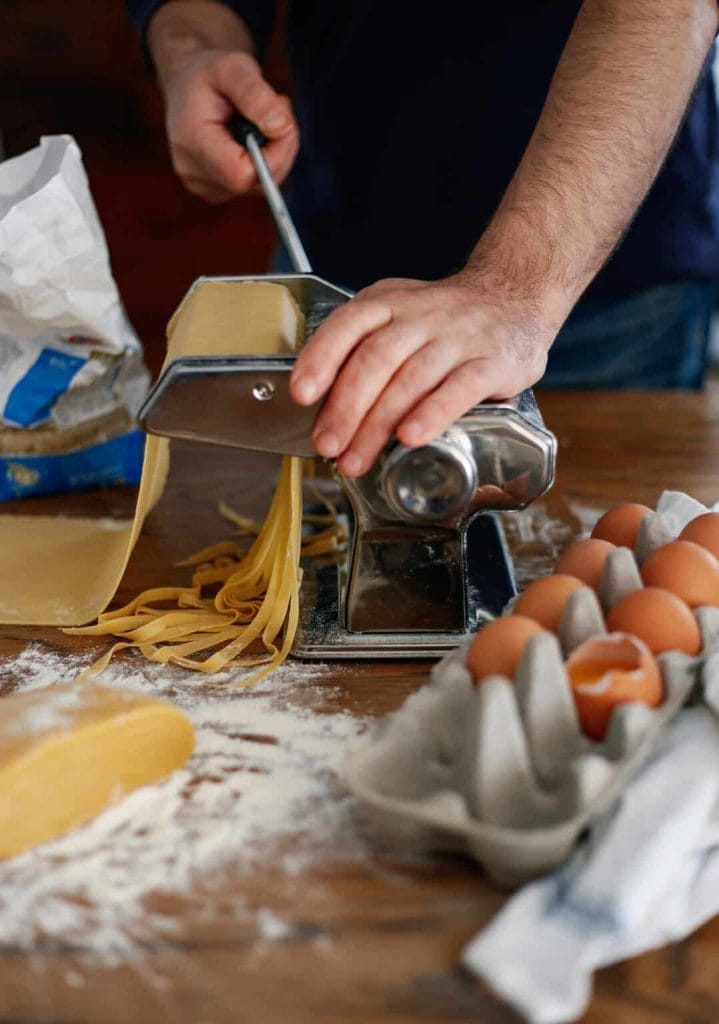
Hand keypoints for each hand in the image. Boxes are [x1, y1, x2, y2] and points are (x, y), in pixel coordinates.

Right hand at [160, 49, 298, 202]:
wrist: (189, 87)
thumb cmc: (211, 74)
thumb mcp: (234, 67)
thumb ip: (256, 95)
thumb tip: (281, 127)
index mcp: (191, 142)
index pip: (241, 174)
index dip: (273, 155)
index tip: (283, 122)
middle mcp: (192, 172)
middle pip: (255, 182)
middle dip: (279, 149)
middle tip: (279, 110)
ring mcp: (203, 186)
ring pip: (259, 185)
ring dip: (275, 154)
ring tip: (264, 119)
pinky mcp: (215, 191)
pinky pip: (254, 186)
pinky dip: (266, 163)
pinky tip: (255, 137)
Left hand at [289, 272, 551, 476]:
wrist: (516, 296)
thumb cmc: (444, 321)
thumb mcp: (398, 315)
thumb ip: (364, 350)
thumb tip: (323, 407)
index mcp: (389, 302)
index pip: (349, 324)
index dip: (322, 359)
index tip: (302, 394)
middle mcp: (422, 316)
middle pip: (376, 360)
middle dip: (346, 408)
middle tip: (328, 446)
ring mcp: (459, 338)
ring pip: (412, 380)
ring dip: (379, 424)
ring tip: (357, 459)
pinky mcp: (493, 362)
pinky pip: (460, 389)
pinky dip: (432, 414)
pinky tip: (410, 438)